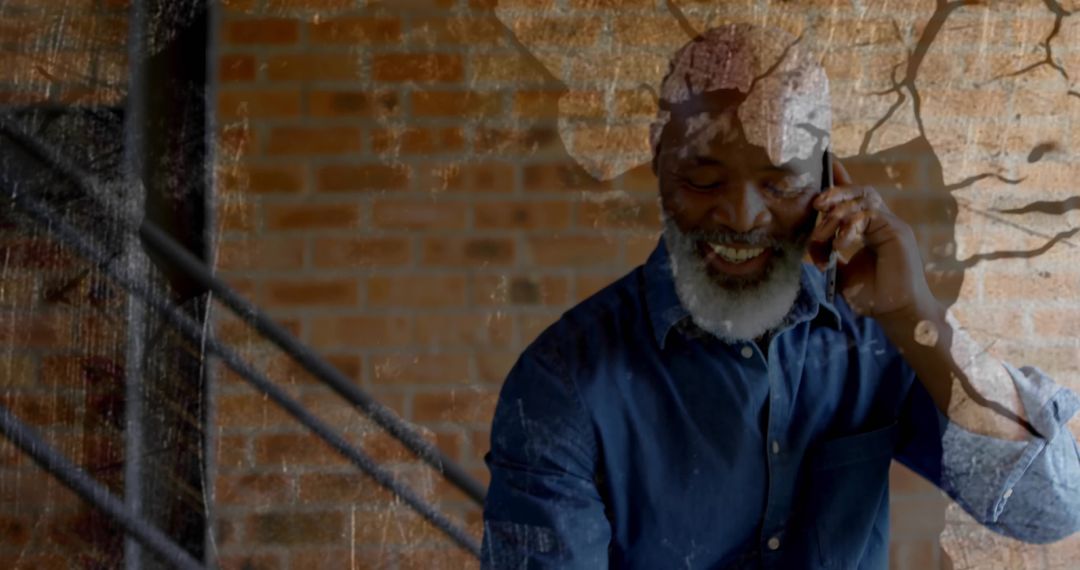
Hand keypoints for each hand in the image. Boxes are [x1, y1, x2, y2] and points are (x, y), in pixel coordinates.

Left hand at [807, 158, 935, 320]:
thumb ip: (830, 255)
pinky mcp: (897, 231)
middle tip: (816, 204)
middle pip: (859, 191)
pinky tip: (841, 245)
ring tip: (823, 235)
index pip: (855, 198)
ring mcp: (892, 224)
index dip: (841, 180)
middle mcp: (883, 221)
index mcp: (871, 228)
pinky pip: (869, 216)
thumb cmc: (873, 296)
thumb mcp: (843, 272)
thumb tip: (810, 246)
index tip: (826, 164)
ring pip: (863, 200)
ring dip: (837, 214)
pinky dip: (850, 227)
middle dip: (835, 193)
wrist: (896, 313)